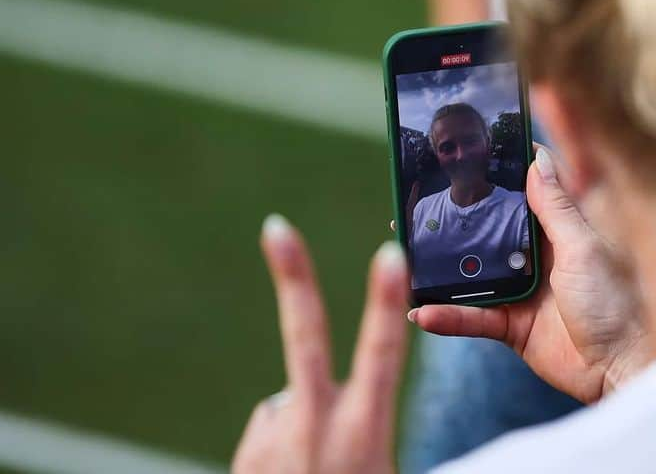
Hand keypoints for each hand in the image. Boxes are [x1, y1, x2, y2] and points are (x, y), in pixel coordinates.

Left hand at [232, 215, 408, 473]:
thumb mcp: (383, 472)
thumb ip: (362, 435)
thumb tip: (300, 400)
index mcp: (363, 432)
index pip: (382, 353)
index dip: (387, 301)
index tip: (389, 254)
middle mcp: (315, 427)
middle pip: (304, 336)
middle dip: (295, 277)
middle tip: (276, 226)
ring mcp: (275, 441)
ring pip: (290, 402)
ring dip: (302, 424)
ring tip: (314, 471)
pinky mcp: (247, 457)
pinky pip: (270, 431)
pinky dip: (280, 446)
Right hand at [409, 146, 646, 403]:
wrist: (621, 367)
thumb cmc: (617, 302)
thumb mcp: (584, 247)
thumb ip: (557, 207)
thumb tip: (538, 158)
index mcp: (560, 229)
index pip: (525, 193)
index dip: (499, 174)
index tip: (468, 153)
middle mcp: (538, 256)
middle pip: (489, 231)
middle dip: (455, 220)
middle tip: (417, 204)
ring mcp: (522, 290)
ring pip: (473, 273)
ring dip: (441, 268)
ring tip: (404, 256)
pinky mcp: (513, 325)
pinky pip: (473, 317)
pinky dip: (448, 316)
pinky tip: (422, 311)